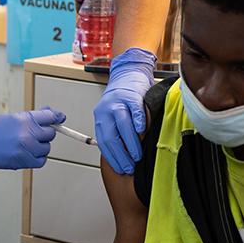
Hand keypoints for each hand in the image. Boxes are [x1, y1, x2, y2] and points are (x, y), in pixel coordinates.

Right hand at [0, 108, 62, 172]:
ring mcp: (26, 149)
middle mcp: (28, 134)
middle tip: (34, 133)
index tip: (59, 118)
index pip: (50, 117)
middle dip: (44, 132)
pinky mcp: (23, 162)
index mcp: (25, 120)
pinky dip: (38, 157)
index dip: (55, 117)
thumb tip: (50, 116)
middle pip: (50, 133)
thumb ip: (32, 118)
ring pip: (46, 148)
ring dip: (41, 146)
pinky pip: (41, 161)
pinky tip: (29, 153)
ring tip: (27, 143)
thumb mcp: (12, 117)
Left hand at [94, 48, 156, 174]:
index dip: (113, 158)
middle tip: (130, 167)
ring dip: (130, 143)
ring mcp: (118, 102)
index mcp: (100, 118)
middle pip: (111, 136)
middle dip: (121, 155)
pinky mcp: (131, 95)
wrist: (129, 73)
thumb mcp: (115, 117)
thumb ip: (117, 134)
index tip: (121, 169)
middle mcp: (106, 110)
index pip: (104, 143)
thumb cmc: (124, 100)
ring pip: (122, 125)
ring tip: (138, 155)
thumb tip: (124, 158)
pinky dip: (138, 121)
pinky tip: (142, 131)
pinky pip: (134, 110)